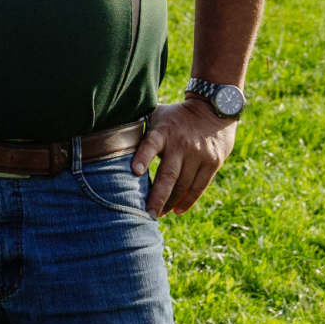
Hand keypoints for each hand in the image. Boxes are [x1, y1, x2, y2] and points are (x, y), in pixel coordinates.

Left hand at [131, 97, 239, 217]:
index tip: (135, 172)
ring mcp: (199, 154)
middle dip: (157, 197)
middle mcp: (181, 143)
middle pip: (168, 175)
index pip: (151, 144)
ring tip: (159, 213)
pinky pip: (199, 187)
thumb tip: (112, 139)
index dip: (143, 157)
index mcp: (164, 131)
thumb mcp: (157, 115)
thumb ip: (141, 128)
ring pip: (183, 185)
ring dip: (170, 202)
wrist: (213, 109)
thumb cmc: (175, 117)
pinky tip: (177, 211)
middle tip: (147, 214)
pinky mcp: (213, 163)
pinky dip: (187, 201)